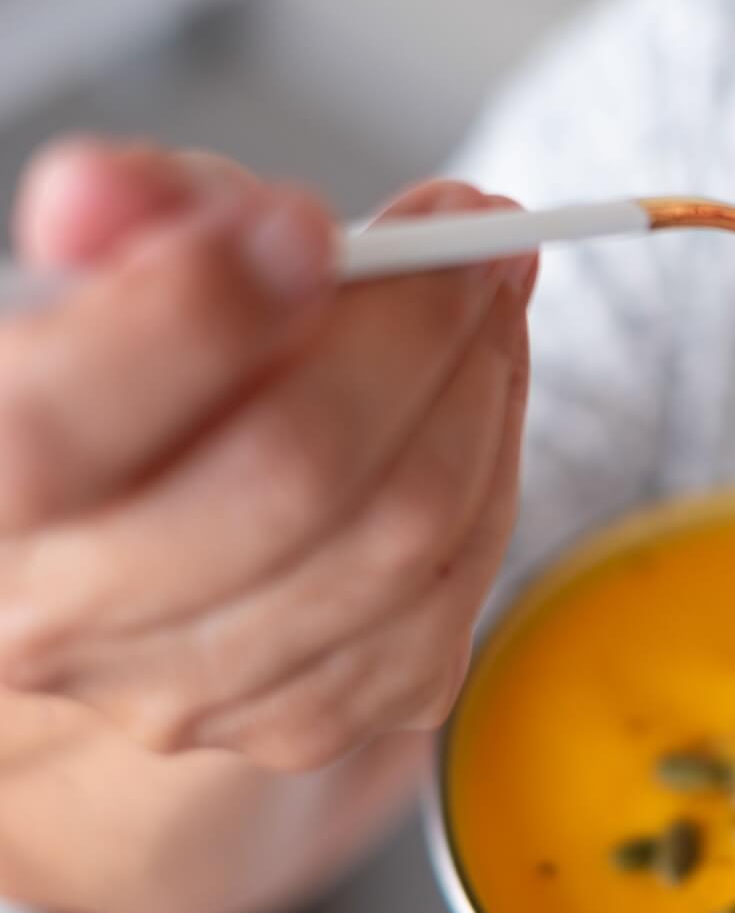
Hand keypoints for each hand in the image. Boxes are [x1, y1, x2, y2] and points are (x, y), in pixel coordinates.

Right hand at [0, 140, 536, 770]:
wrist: (159, 555)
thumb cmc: (146, 391)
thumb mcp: (123, 272)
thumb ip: (129, 216)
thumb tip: (103, 190)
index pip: (61, 422)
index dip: (200, 316)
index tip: (306, 224)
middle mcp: (62, 618)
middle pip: (290, 471)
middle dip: (415, 326)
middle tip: (475, 230)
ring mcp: (191, 692)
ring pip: (404, 531)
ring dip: (481, 385)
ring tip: (490, 293)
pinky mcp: (312, 722)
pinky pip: (455, 588)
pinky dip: (494, 466)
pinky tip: (481, 393)